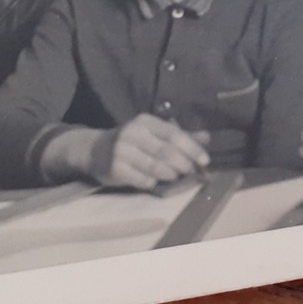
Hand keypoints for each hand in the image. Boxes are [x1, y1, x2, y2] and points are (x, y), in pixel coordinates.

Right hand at [87, 114, 210, 189]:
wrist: (95, 150)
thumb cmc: (132, 142)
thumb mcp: (154, 134)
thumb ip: (180, 136)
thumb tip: (207, 137)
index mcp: (145, 121)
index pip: (173, 134)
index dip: (192, 148)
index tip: (205, 161)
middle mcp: (132, 133)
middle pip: (166, 152)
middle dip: (183, 164)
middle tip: (192, 171)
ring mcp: (122, 151)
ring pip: (155, 167)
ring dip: (171, 174)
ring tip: (175, 176)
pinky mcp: (115, 169)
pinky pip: (142, 180)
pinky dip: (153, 182)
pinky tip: (154, 181)